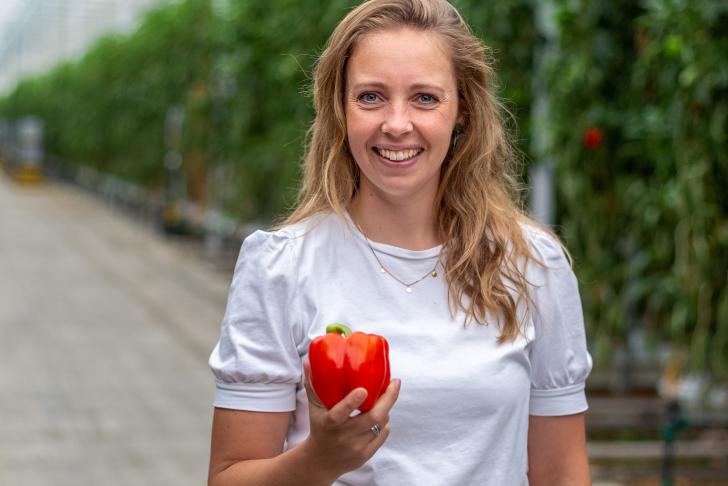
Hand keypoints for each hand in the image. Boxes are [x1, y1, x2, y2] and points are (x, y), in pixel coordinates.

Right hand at [302, 359, 400, 476]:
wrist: (321, 462)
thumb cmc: (319, 427)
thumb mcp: (314, 407)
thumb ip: (313, 384)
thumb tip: (308, 360)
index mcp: (330, 423)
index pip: (341, 412)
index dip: (352, 402)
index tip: (363, 390)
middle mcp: (344, 436)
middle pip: (373, 417)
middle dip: (388, 399)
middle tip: (395, 383)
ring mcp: (356, 447)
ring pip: (381, 424)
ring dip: (386, 409)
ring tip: (386, 397)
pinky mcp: (366, 455)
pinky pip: (383, 434)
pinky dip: (384, 423)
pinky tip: (381, 416)